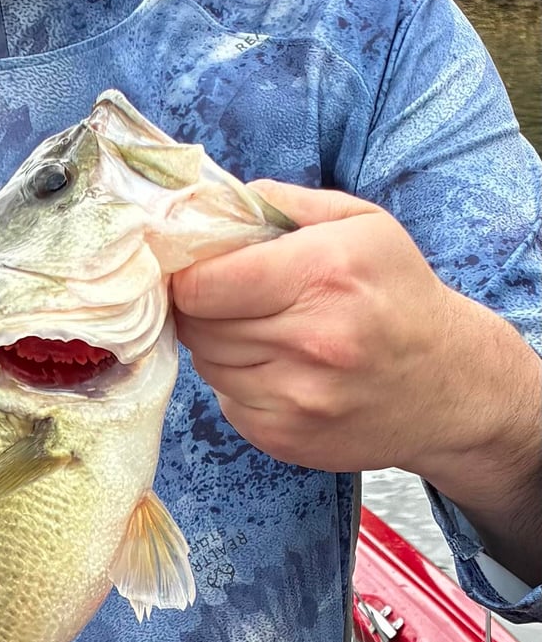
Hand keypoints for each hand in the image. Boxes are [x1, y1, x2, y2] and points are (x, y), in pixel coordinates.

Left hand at [170, 181, 526, 480]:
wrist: (453, 385)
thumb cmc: (401, 294)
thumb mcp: (362, 223)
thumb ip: (283, 202)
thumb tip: (210, 204)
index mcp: (323, 274)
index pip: (203, 283)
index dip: (187, 273)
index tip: (196, 267)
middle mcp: (310, 340)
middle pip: (198, 324)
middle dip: (203, 307)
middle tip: (229, 297)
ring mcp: (298, 398)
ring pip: (206, 364)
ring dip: (219, 345)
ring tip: (263, 330)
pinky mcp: (288, 439)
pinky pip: (226, 402)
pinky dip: (238, 383)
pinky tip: (278, 369)